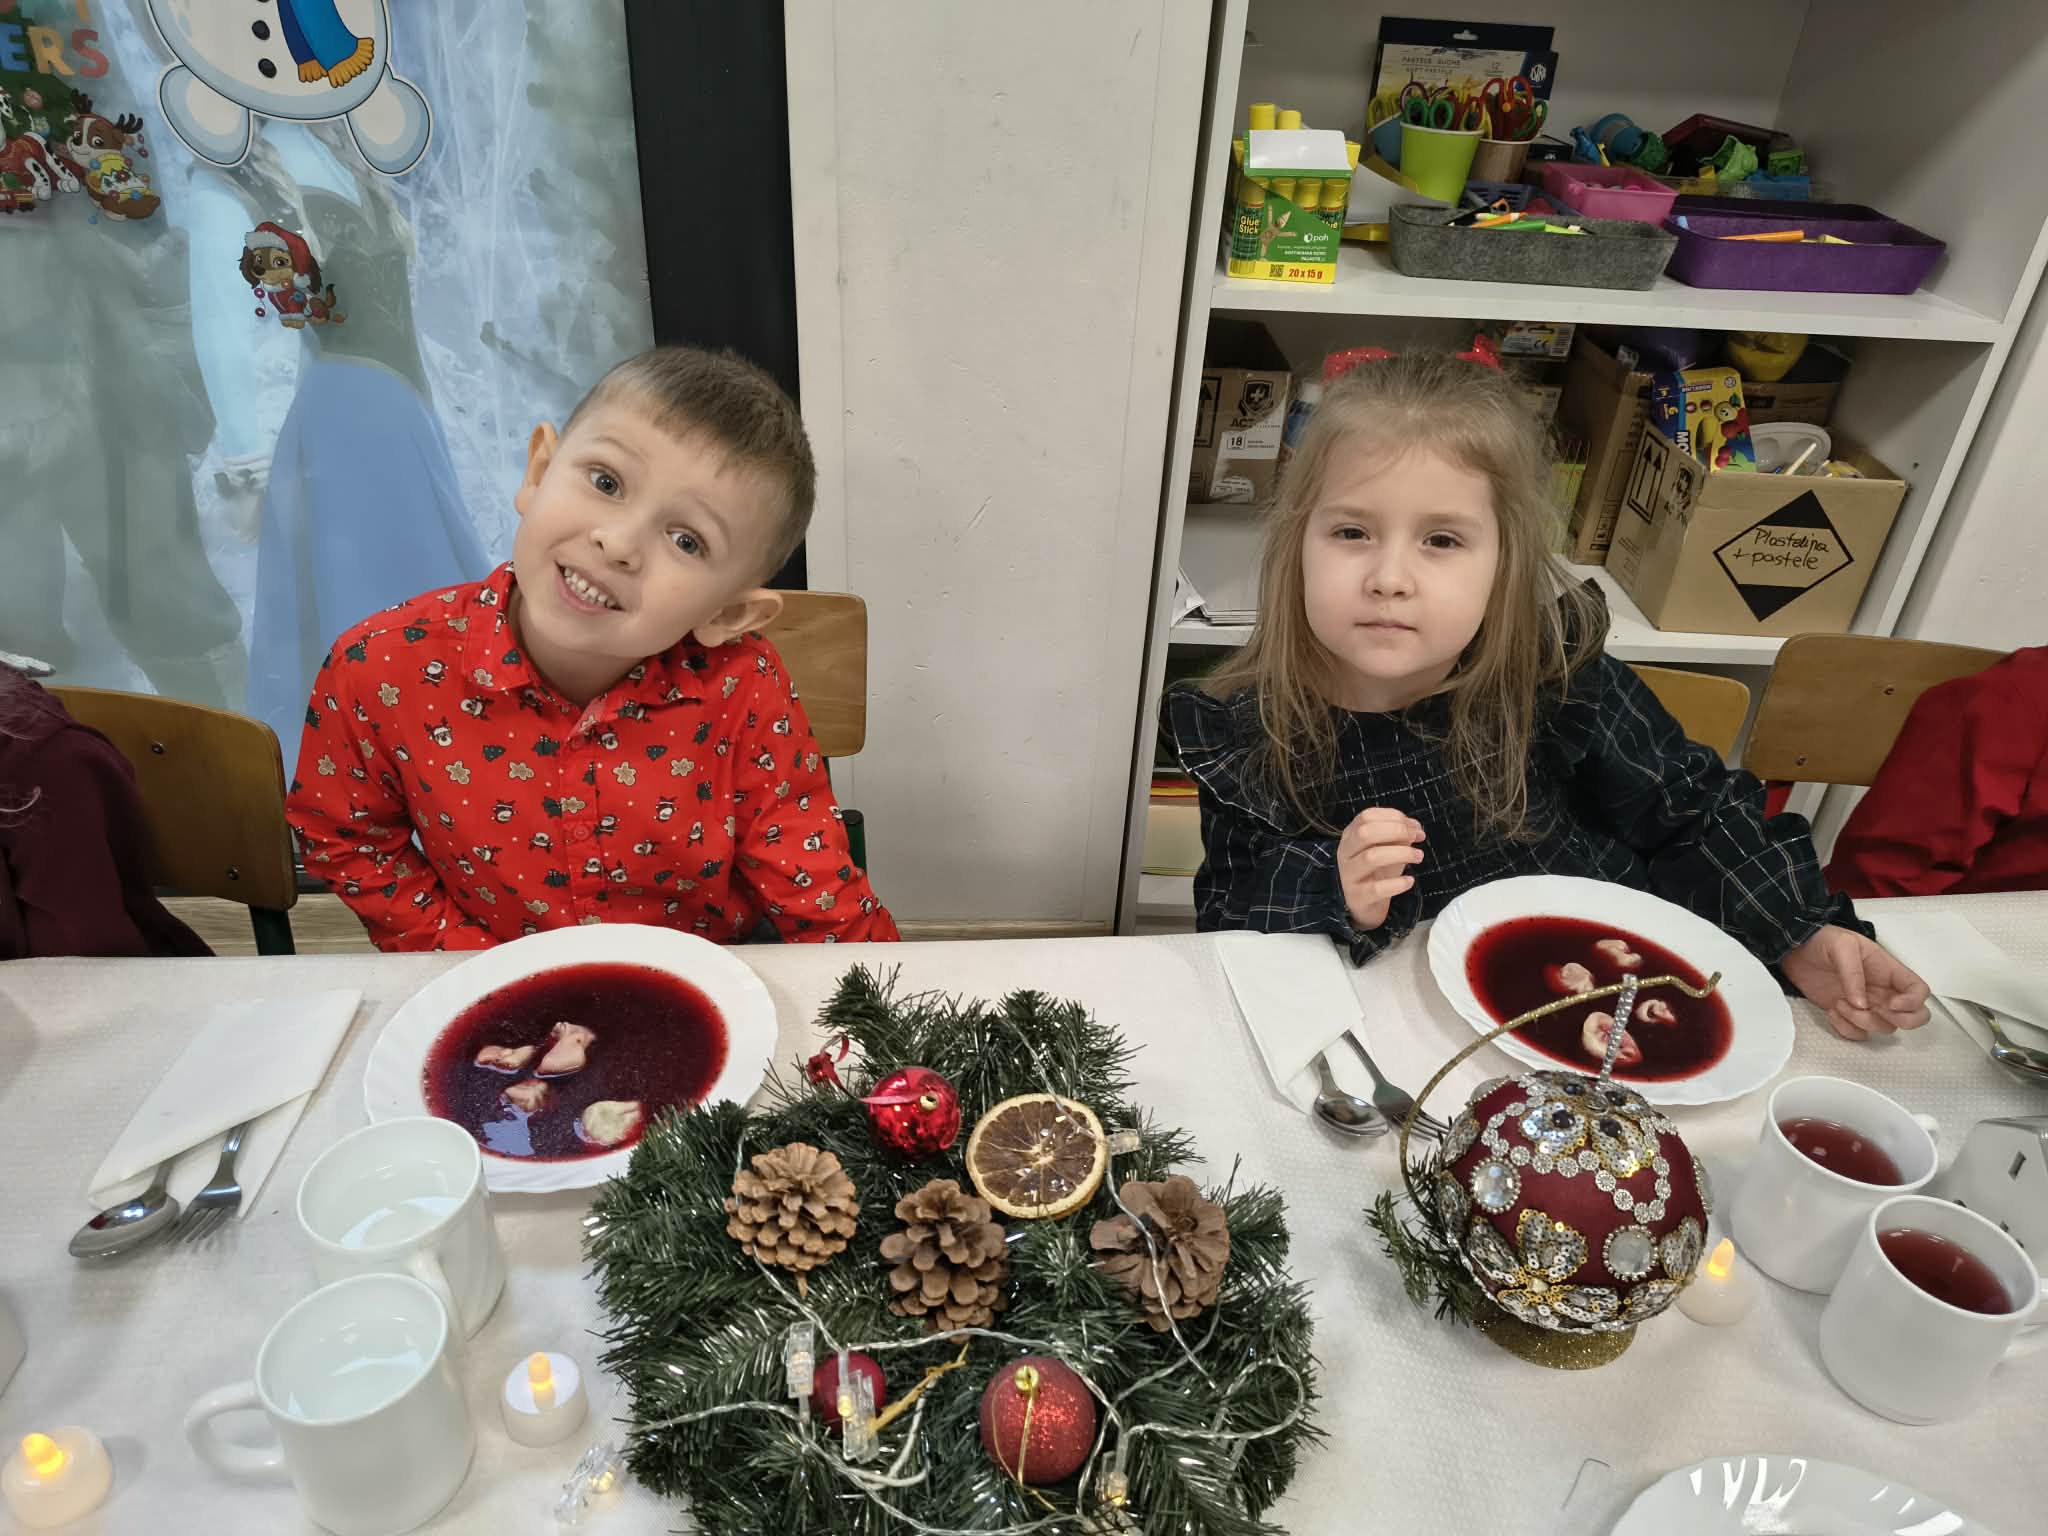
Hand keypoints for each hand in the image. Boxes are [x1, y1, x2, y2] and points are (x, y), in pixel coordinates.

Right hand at [1338, 808, 1424, 930]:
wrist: (1363, 906)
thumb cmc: (1376, 872)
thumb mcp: (1387, 849)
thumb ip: (1399, 835)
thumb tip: (1415, 827)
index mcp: (1350, 836)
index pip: (1367, 817)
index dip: (1393, 817)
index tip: (1414, 827)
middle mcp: (1345, 853)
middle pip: (1365, 833)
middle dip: (1396, 831)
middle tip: (1416, 838)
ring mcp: (1349, 875)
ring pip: (1371, 857)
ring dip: (1400, 853)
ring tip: (1418, 856)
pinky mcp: (1358, 896)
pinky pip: (1377, 888)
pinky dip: (1397, 883)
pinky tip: (1409, 881)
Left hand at [1780, 925, 1930, 1039]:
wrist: (1794, 949)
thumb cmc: (1823, 940)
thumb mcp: (1842, 946)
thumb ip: (1853, 973)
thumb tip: (1861, 1004)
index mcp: (1889, 971)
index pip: (1919, 991)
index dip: (1913, 1003)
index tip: (1891, 1004)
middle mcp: (1883, 991)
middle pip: (1913, 1017)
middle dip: (1900, 1021)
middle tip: (1872, 1009)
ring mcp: (1866, 1005)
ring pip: (1884, 1028)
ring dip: (1863, 1022)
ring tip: (1840, 1002)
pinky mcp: (1846, 1014)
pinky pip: (1857, 1034)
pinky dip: (1846, 1029)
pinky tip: (1832, 1010)